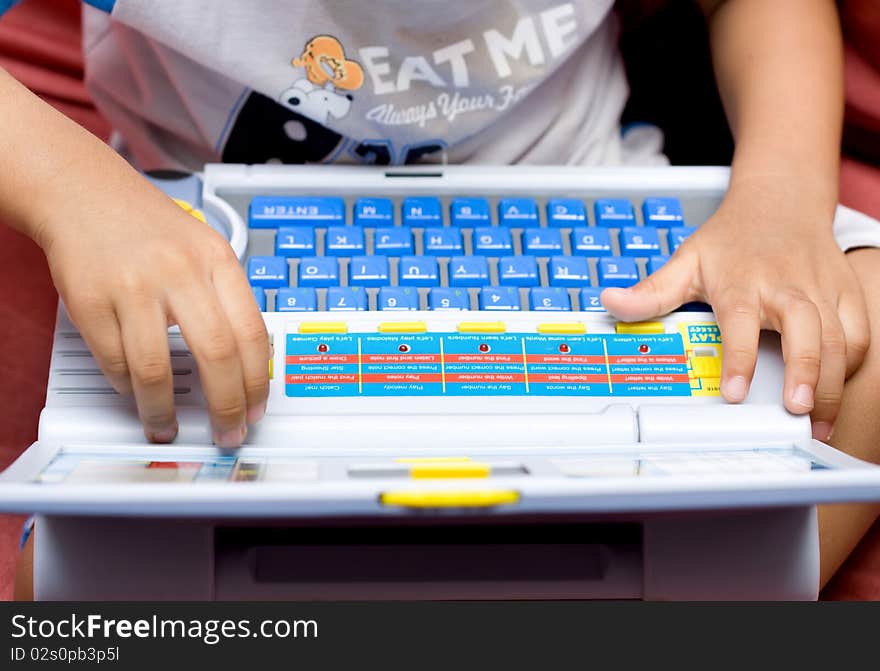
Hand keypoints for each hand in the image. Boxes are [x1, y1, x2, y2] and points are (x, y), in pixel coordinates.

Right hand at [35, 173, 269, 447]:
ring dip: (163, 411)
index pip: (253, 332)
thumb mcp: (205, 251)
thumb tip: (248, 367)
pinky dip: (126, 386)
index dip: (258, 382)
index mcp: (217, 261)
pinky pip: (114, 361)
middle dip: (226, 406)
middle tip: (227, 431)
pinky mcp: (90, 300)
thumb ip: (226, 301)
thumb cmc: (151, 229)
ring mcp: (133, 286)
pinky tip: (134, 390)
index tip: (257, 409)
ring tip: (167, 427)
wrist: (85, 193)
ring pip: (156, 369)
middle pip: (217, 355)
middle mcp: (180, 272)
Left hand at [601, 179, 869, 440]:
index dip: (739, 359)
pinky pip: (859, 333)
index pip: (741, 322)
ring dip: (832, 381)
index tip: (735, 394)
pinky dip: (851, 364)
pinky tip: (833, 390)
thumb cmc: (732, 238)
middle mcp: (787, 286)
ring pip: (839, 338)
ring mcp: (821, 290)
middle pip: (806, 330)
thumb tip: (610, 303)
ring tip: (818, 421)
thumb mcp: (687, 260)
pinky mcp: (846, 294)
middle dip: (806, 371)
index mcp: (743, 282)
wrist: (781, 199)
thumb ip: (651, 291)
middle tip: (797, 410)